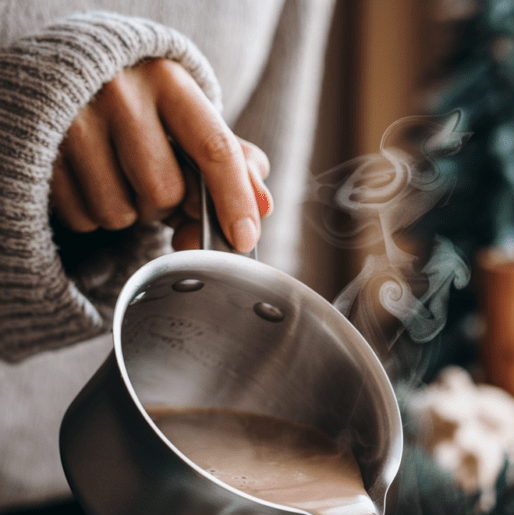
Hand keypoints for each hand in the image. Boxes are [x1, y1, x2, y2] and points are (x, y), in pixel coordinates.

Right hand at [50, 58, 271, 252]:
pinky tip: (87, 179)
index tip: (244, 238)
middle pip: (165, 193)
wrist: (61, 72)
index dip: (234, 200)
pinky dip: (92, 213)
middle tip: (149, 177)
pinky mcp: (44, 152)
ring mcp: (75, 120)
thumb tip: (263, 204)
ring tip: (115, 174)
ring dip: (127, 212)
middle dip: (164, 204)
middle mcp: (119, 91)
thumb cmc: (139, 104)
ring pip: (122, 214)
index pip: (214, 148)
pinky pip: (85, 219)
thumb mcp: (184, 115)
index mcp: (168, 79)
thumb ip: (228, 158)